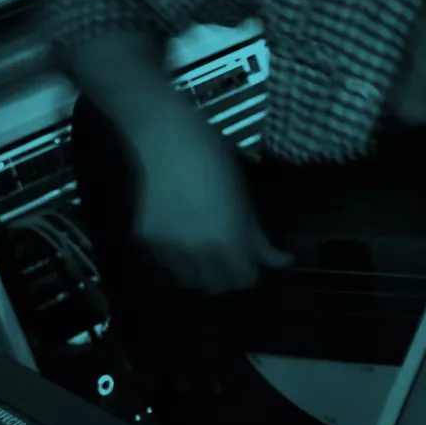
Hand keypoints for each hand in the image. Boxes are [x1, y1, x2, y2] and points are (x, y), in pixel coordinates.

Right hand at [131, 109, 293, 294]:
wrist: (165, 138)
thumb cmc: (214, 159)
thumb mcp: (244, 197)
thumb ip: (257, 235)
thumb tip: (280, 261)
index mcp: (227, 242)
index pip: (243, 280)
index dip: (250, 273)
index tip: (251, 263)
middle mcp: (197, 252)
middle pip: (215, 286)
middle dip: (226, 276)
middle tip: (229, 258)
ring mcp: (167, 248)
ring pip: (186, 278)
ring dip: (199, 270)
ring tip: (203, 248)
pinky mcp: (145, 239)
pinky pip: (164, 260)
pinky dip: (174, 255)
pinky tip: (179, 234)